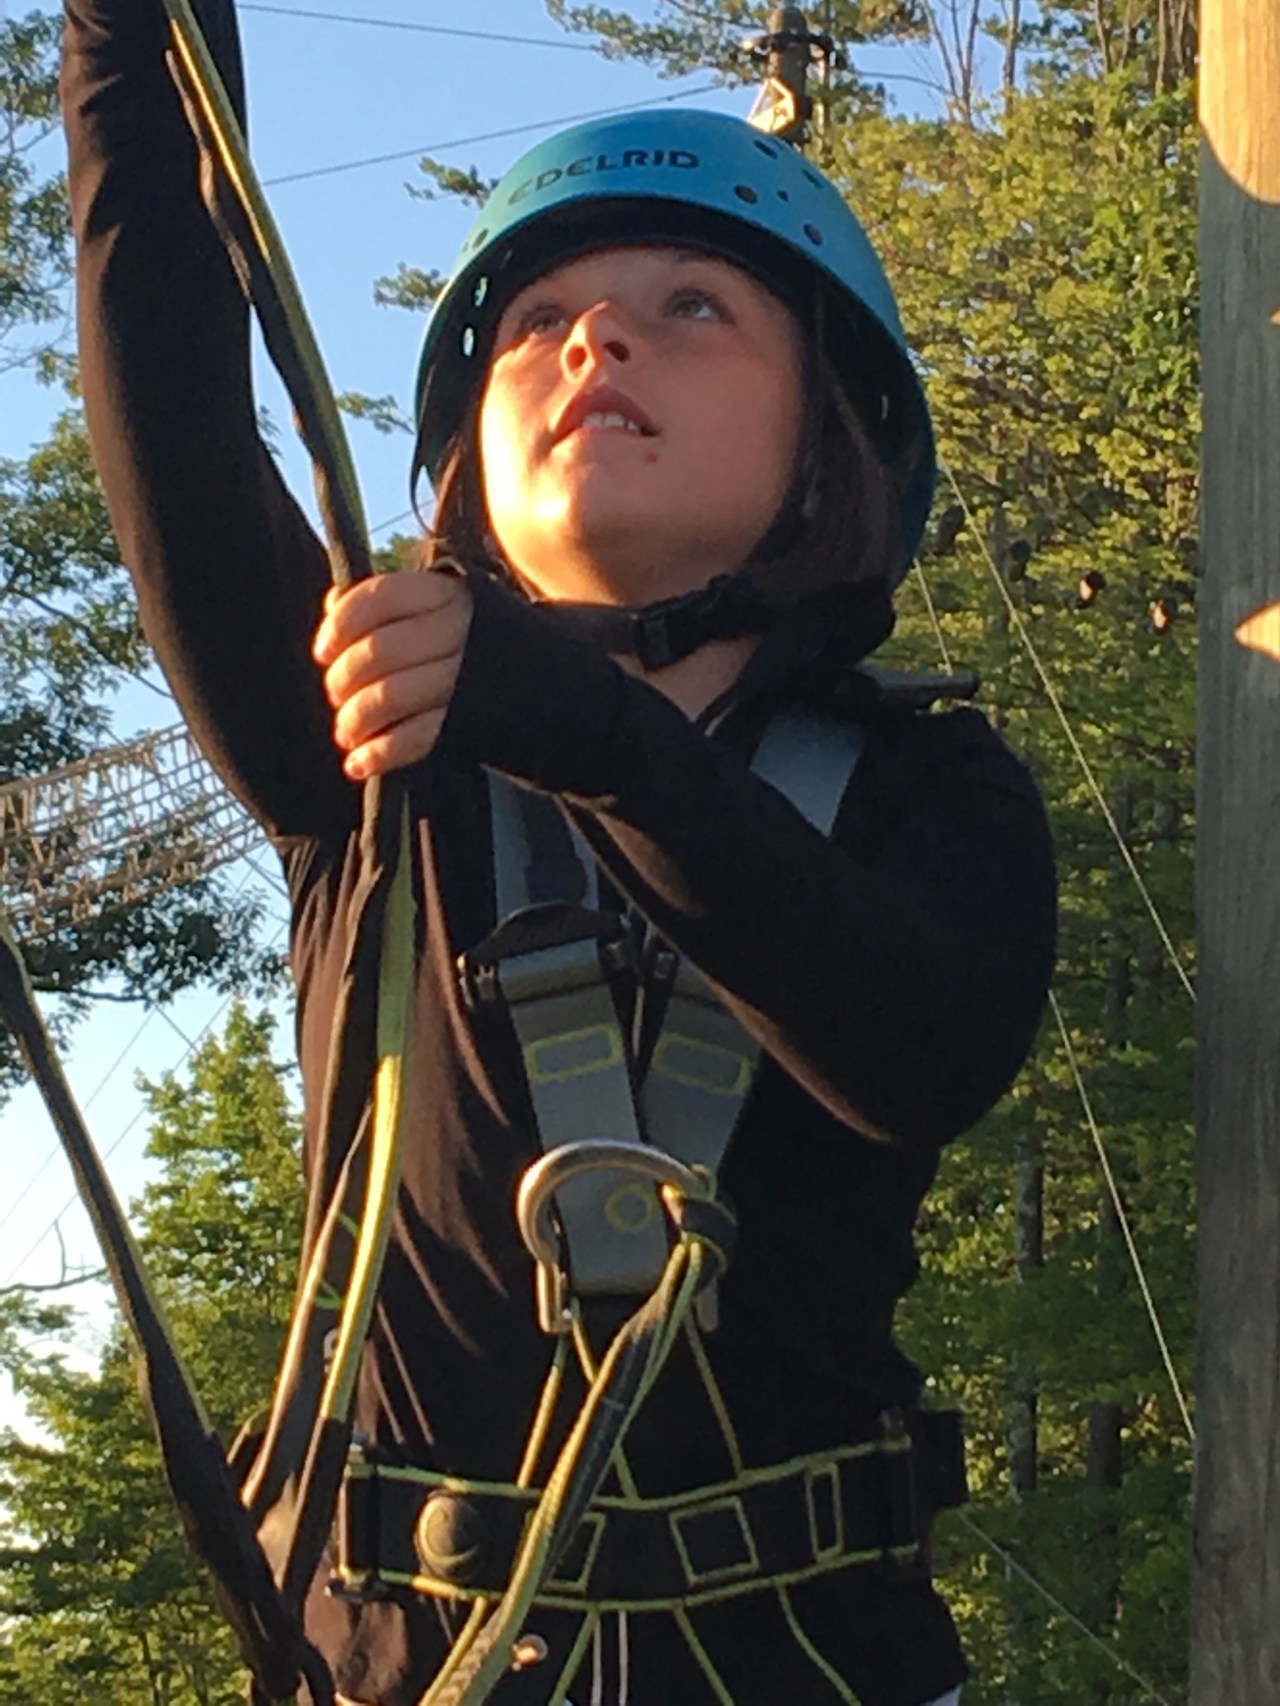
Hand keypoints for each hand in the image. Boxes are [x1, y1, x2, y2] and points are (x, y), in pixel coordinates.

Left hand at [312, 569, 473, 780]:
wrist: (551, 688)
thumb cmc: (476, 646)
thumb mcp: (440, 611)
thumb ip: (388, 605)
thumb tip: (332, 603)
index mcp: (446, 594)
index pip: (380, 597)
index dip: (341, 625)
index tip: (323, 652)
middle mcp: (460, 630)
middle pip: (379, 651)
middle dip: (343, 679)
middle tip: (335, 696)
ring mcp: (469, 677)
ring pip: (392, 695)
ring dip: (356, 720)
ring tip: (345, 733)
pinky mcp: (473, 721)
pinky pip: (415, 737)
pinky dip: (379, 754)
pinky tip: (360, 763)